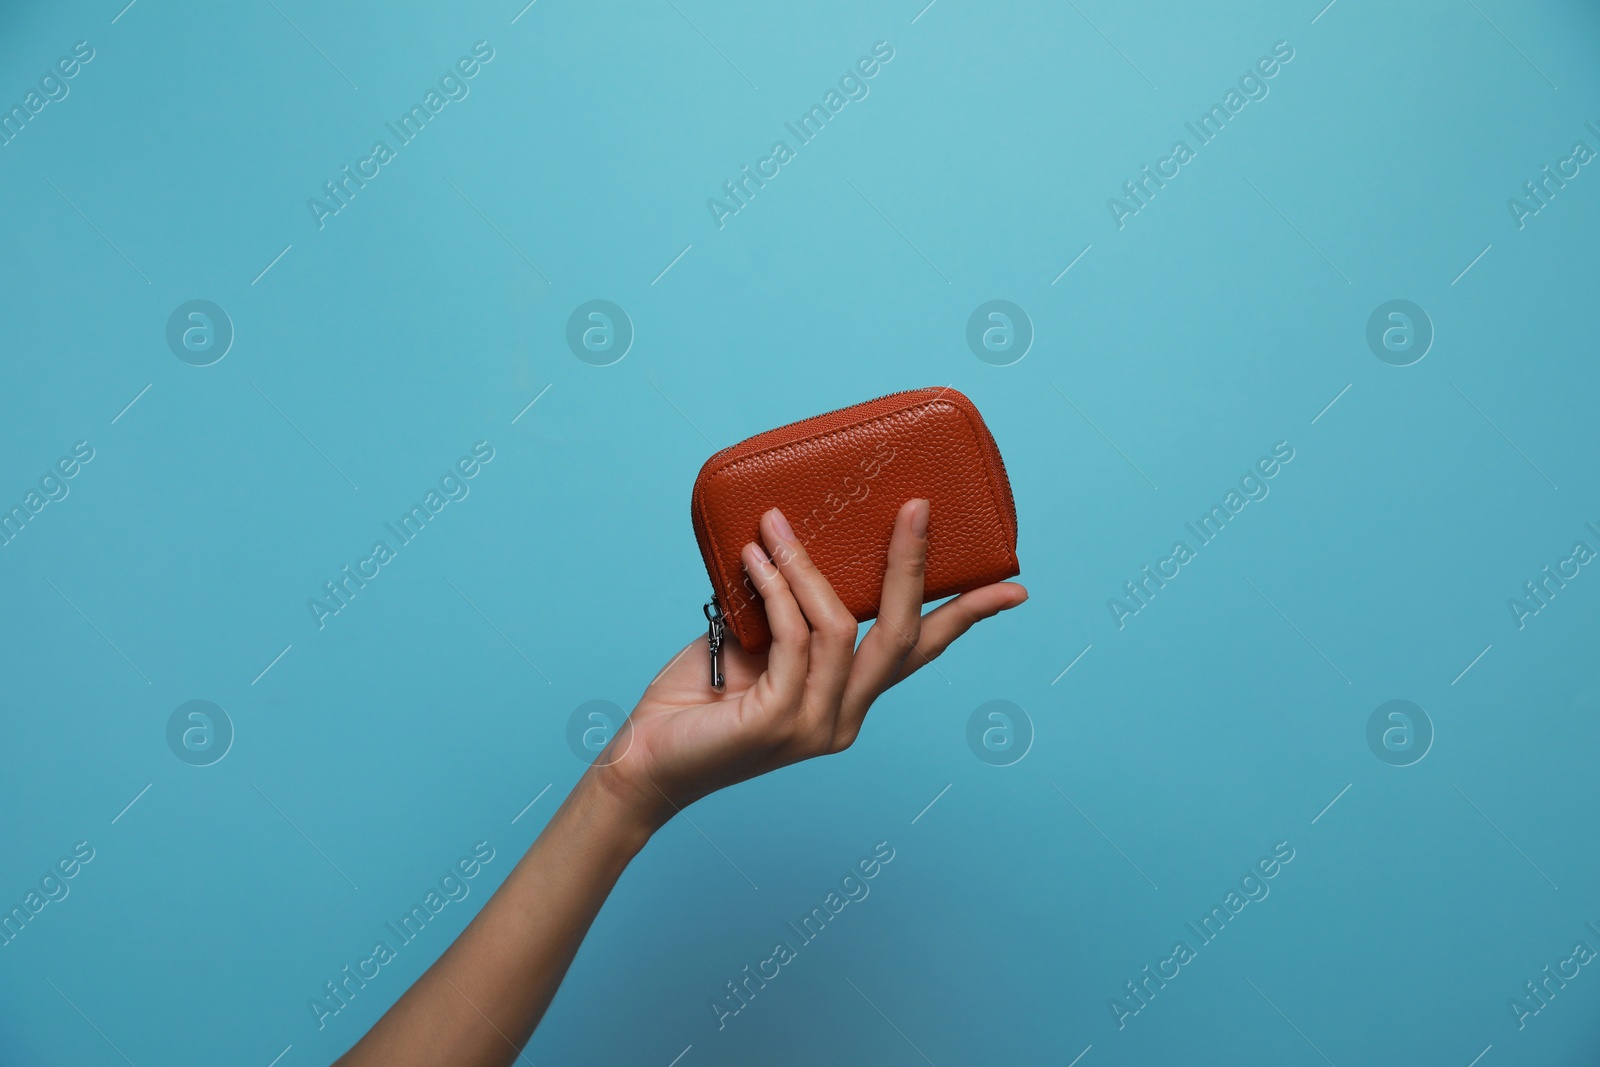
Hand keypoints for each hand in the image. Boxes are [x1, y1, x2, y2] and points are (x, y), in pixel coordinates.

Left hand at [592, 499, 1026, 831]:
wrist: (644, 757)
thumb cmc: (696, 700)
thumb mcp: (756, 643)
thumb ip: (789, 612)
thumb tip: (800, 543)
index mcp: (846, 700)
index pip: (916, 654)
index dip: (964, 618)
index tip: (1014, 589)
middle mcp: (843, 717)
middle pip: (899, 636)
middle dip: (911, 567)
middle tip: (915, 508)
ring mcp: (815, 726)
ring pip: (839, 629)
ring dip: (808, 566)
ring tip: (776, 524)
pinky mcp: (779, 722)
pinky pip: (792, 639)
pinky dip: (775, 589)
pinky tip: (753, 557)